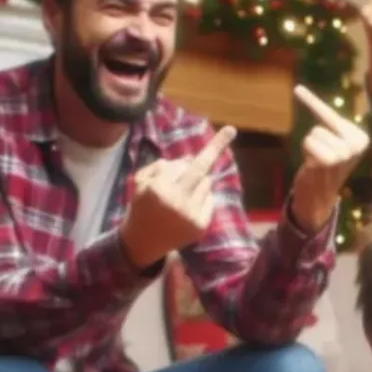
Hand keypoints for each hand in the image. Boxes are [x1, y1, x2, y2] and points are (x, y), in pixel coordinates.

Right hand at [120, 125, 236, 268]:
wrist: (143, 242)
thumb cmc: (141, 206)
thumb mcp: (141, 181)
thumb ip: (163, 167)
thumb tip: (190, 160)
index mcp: (158, 188)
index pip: (185, 164)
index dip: (212, 147)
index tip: (231, 130)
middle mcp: (177, 202)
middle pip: (201, 171)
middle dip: (209, 156)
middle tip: (229, 132)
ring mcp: (191, 215)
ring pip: (206, 184)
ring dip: (198, 181)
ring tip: (181, 192)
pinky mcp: (201, 226)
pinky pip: (209, 200)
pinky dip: (202, 197)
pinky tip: (186, 206)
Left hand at [290, 85, 370, 234]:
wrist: (321, 195)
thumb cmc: (327, 165)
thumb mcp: (336, 141)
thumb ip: (329, 120)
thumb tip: (301, 90)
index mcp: (361, 139)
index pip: (329, 115)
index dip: (311, 102)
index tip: (296, 89)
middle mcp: (356, 145)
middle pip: (321, 126)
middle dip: (317, 138)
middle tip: (323, 155)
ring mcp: (343, 154)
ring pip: (314, 133)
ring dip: (312, 146)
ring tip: (319, 161)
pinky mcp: (328, 161)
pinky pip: (309, 142)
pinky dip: (307, 151)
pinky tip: (315, 165)